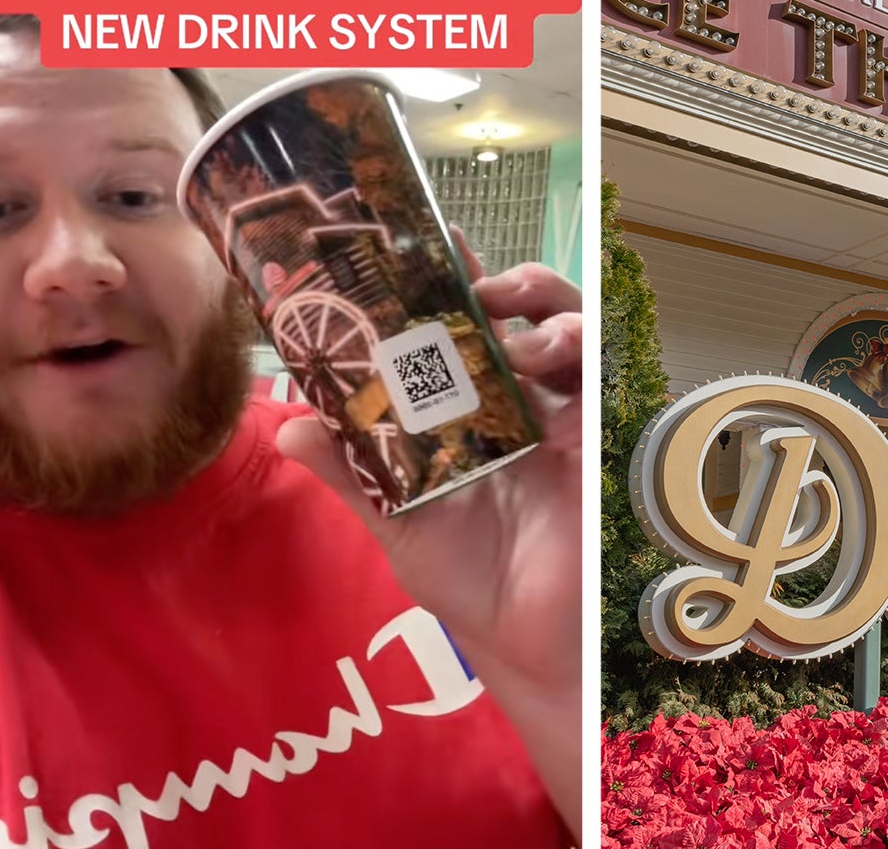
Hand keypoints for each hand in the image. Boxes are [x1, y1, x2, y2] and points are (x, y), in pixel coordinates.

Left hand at [276, 247, 580, 839]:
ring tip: (505, 313)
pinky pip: (599, 373)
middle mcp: (522, 406)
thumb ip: (353, 471)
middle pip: (524, 315)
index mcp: (472, 415)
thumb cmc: (470, 582)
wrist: (526, 639)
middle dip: (503, 279)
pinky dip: (576, 347)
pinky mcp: (600, 437)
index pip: (461, 335)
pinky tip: (543, 352)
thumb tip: (288, 427)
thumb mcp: (396, 520)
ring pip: (568, 328)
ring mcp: (565, 417)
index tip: (417, 248)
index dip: (445, 288)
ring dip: (540, 305)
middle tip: (469, 273)